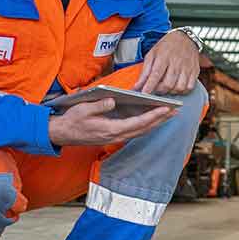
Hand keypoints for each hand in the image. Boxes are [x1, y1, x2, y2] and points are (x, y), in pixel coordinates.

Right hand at [48, 98, 174, 147]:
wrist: (62, 134)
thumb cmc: (72, 120)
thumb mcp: (83, 109)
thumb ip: (98, 105)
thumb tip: (113, 101)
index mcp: (111, 129)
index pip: (138, 123)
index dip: (153, 116)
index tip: (166, 109)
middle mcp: (116, 136)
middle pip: (144, 129)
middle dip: (161, 120)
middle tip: (176, 111)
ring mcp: (116, 138)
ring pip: (141, 131)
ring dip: (156, 123)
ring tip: (169, 114)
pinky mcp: (114, 137)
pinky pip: (135, 132)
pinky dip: (147, 125)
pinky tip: (153, 119)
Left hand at [136, 31, 198, 94]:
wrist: (186, 38)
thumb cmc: (167, 46)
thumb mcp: (152, 54)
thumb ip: (145, 71)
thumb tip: (137, 86)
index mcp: (163, 56)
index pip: (156, 74)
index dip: (150, 86)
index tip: (145, 94)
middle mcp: (176, 62)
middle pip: (168, 84)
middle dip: (160, 90)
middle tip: (156, 89)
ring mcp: (187, 67)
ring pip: (179, 87)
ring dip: (171, 92)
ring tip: (166, 87)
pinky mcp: (195, 71)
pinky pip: (189, 87)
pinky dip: (182, 91)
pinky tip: (177, 87)